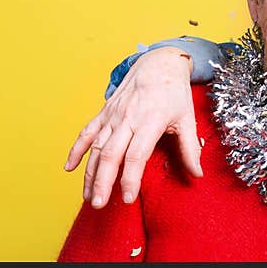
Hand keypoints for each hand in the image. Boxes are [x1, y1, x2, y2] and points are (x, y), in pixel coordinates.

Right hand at [64, 47, 200, 208]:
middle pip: (111, 155)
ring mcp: (113, 115)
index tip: (128, 198)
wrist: (159, 63)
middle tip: (99, 204)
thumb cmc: (174, 92)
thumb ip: (190, 148)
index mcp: (150, 121)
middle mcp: (128, 119)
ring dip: (89, 173)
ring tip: (87, 196)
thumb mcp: (187, 118)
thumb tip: (197, 174)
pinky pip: (87, 132)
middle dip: (103, 181)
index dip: (130, 178)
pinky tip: (69, 168)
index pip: (136, 155)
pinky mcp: (104, 111)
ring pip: (97, 147)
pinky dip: (76, 149)